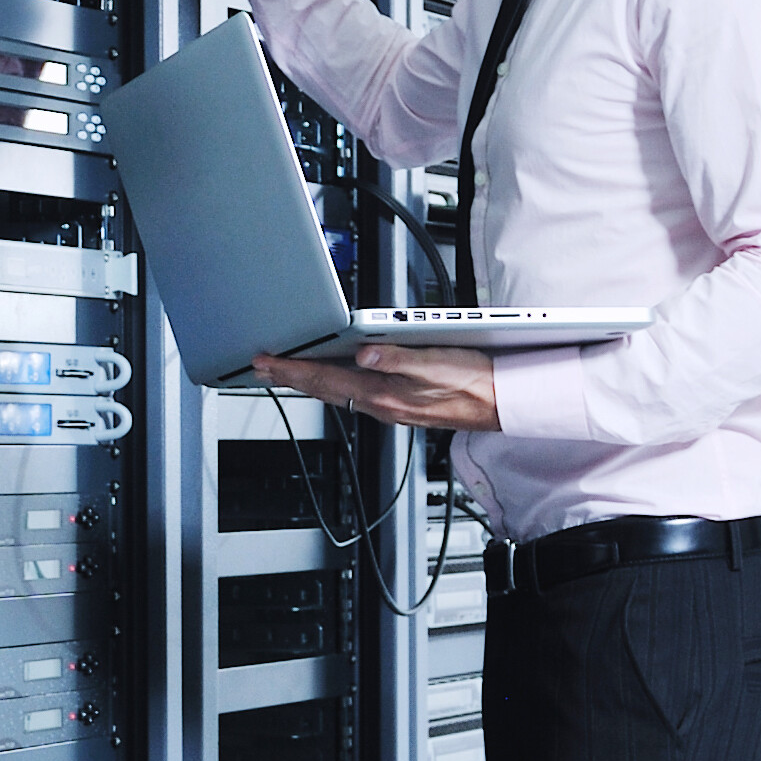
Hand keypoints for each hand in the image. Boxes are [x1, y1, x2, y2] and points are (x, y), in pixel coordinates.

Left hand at [250, 343, 495, 429]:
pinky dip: (333, 386)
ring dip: (309, 382)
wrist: (499, 404)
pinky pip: (354, 395)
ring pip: (337, 393)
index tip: (264, 361)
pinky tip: (333, 381)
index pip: (325, 378)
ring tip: (287, 373)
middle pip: (324, 389)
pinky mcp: (400, 405)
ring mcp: (390, 407)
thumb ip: (397, 357)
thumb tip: (364, 353)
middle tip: (261, 367)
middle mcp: (382, 404)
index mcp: (385, 392)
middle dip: (290, 377)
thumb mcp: (435, 361)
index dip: (291, 368)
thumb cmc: (473, 383)